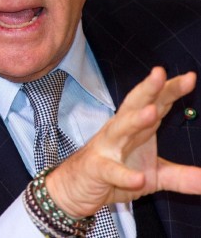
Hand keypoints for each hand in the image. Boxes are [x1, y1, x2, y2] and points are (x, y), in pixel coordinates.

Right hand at [46, 66, 200, 217]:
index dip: (170, 90)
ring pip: (120, 130)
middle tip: (160, 73)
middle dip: (147, 90)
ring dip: (134, 121)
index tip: (190, 78)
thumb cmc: (112, 175)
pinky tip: (137, 178)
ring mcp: (106, 149)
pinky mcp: (97, 169)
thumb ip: (182, 177)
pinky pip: (111, 171)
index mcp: (136, 129)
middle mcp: (120, 132)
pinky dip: (124, 175)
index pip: (154, 104)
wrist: (74, 189)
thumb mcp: (154, 177)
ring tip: (151, 112)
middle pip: (134, 106)